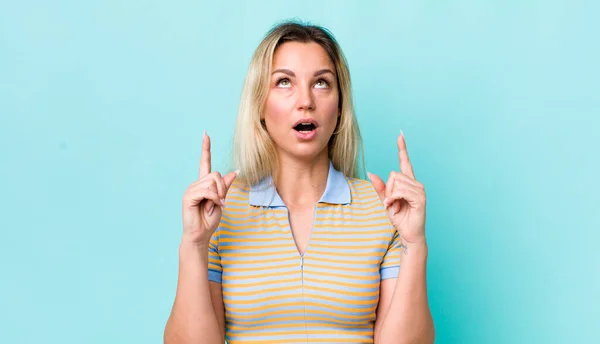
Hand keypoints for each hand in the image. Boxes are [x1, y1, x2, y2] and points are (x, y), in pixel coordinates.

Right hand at [181, 131, 237, 245]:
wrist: (201, 235)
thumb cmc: (209, 220)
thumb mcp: (222, 200)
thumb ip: (225, 186)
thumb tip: (234, 171)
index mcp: (203, 184)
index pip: (204, 162)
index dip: (205, 148)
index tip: (206, 134)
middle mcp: (196, 184)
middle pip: (215, 174)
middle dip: (223, 188)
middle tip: (221, 202)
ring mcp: (191, 189)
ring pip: (212, 182)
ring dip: (219, 195)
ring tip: (215, 206)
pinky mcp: (188, 196)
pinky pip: (207, 191)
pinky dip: (214, 199)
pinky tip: (211, 207)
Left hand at [368, 131, 426, 244]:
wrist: (408, 233)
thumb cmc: (399, 217)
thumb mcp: (386, 201)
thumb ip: (380, 187)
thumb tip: (371, 173)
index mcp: (408, 182)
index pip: (405, 162)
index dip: (402, 148)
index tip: (400, 135)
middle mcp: (415, 183)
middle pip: (393, 174)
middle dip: (387, 189)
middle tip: (391, 202)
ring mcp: (419, 190)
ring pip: (396, 182)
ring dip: (390, 196)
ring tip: (395, 206)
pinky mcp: (420, 198)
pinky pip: (401, 191)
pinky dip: (394, 199)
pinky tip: (396, 207)